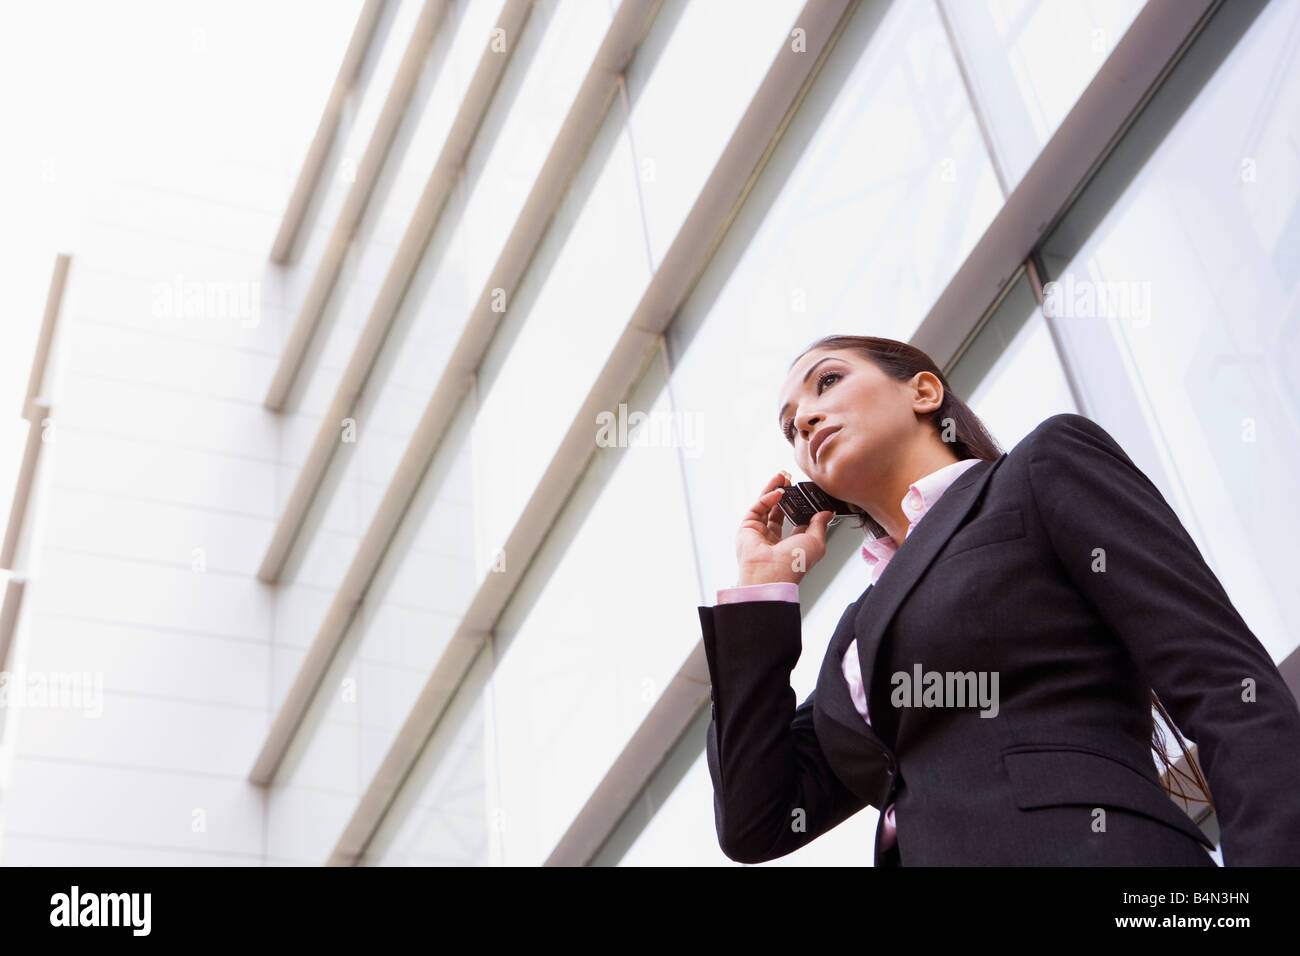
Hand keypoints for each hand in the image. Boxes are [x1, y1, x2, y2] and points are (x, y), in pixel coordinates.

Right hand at [735, 471, 833, 586]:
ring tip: (782, 476)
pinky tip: (778, 492)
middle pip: (778, 511)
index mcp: (790, 545)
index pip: (794, 521)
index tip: (805, 493)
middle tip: (791, 480)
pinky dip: (767, 497)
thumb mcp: (816, 542)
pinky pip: (758, 508)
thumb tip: (827, 514)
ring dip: (774, 489)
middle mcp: (773, 539)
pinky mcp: (747, 527)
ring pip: (766, 506)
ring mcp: (759, 533)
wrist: (772, 572)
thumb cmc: (793, 564)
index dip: (799, 506)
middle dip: (785, 494)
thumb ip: (820, 525)